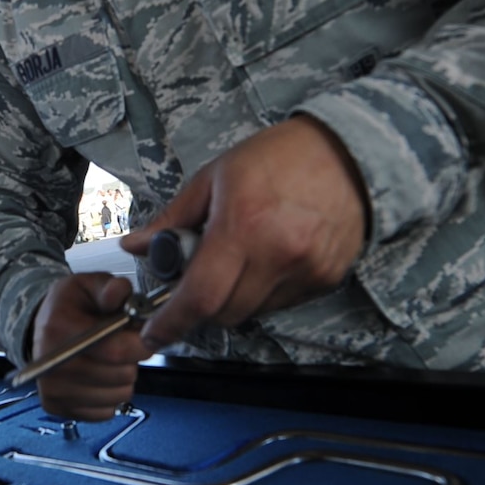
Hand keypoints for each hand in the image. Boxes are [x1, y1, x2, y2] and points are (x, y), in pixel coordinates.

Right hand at [29, 273, 148, 420]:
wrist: (41, 328)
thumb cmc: (72, 306)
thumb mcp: (90, 284)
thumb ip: (112, 287)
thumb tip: (120, 294)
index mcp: (58, 328)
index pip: (116, 350)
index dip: (141, 344)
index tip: (144, 335)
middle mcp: (51, 363)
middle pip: (121, 375)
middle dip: (131, 360)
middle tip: (121, 345)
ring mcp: (53, 390)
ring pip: (119, 395)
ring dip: (122, 378)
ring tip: (109, 360)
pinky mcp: (57, 408)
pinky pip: (106, 411)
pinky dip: (109, 396)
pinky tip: (99, 377)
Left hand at [123, 115, 366, 351]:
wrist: (348, 152)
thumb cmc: (279, 157)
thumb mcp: (215, 177)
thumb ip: (173, 218)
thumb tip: (135, 245)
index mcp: (243, 225)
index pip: (200, 297)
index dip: (172, 322)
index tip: (155, 332)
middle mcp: (278, 255)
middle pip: (225, 314)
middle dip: (202, 305)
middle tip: (200, 277)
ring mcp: (306, 271)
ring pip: (253, 312)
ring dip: (235, 298)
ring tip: (241, 258)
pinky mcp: (326, 279)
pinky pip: (282, 304)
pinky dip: (265, 292)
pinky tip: (269, 258)